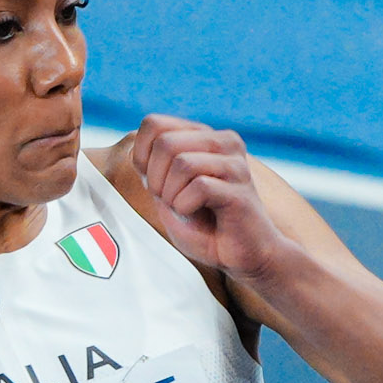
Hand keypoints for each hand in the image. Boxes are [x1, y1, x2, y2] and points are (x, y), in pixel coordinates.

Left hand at [124, 114, 299, 287]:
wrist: (245, 258)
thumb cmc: (207, 229)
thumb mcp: (170, 194)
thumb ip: (154, 170)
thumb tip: (136, 150)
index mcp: (205, 137)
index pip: (154, 124)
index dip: (141, 156)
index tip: (153, 183)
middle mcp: (224, 142)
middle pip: (165, 142)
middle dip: (155, 178)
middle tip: (169, 202)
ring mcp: (235, 163)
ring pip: (181, 163)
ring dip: (171, 195)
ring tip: (184, 210)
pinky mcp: (239, 188)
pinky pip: (198, 187)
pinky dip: (185, 207)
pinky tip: (196, 216)